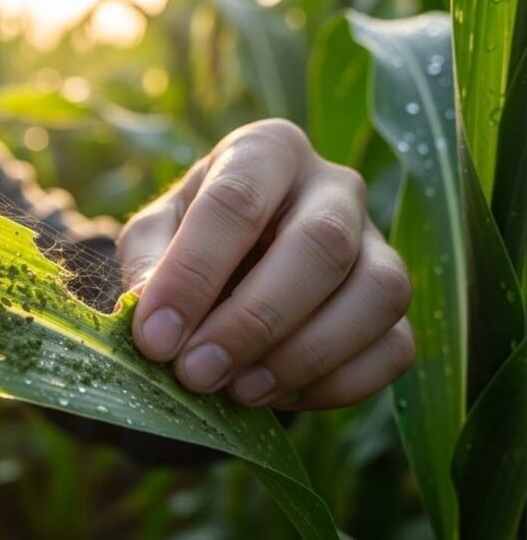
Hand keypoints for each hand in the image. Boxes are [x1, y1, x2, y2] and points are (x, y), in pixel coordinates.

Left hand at [119, 119, 412, 410]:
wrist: (236, 262)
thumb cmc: (189, 239)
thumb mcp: (153, 237)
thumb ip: (149, 268)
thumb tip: (156, 326)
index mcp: (265, 152)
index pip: (237, 202)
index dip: (194, 274)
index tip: (155, 338)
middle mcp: (334, 186)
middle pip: (321, 244)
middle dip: (254, 321)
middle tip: (197, 373)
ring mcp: (378, 243)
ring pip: (378, 293)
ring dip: (305, 355)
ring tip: (239, 390)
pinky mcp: (397, 305)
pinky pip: (395, 347)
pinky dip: (337, 383)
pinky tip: (277, 395)